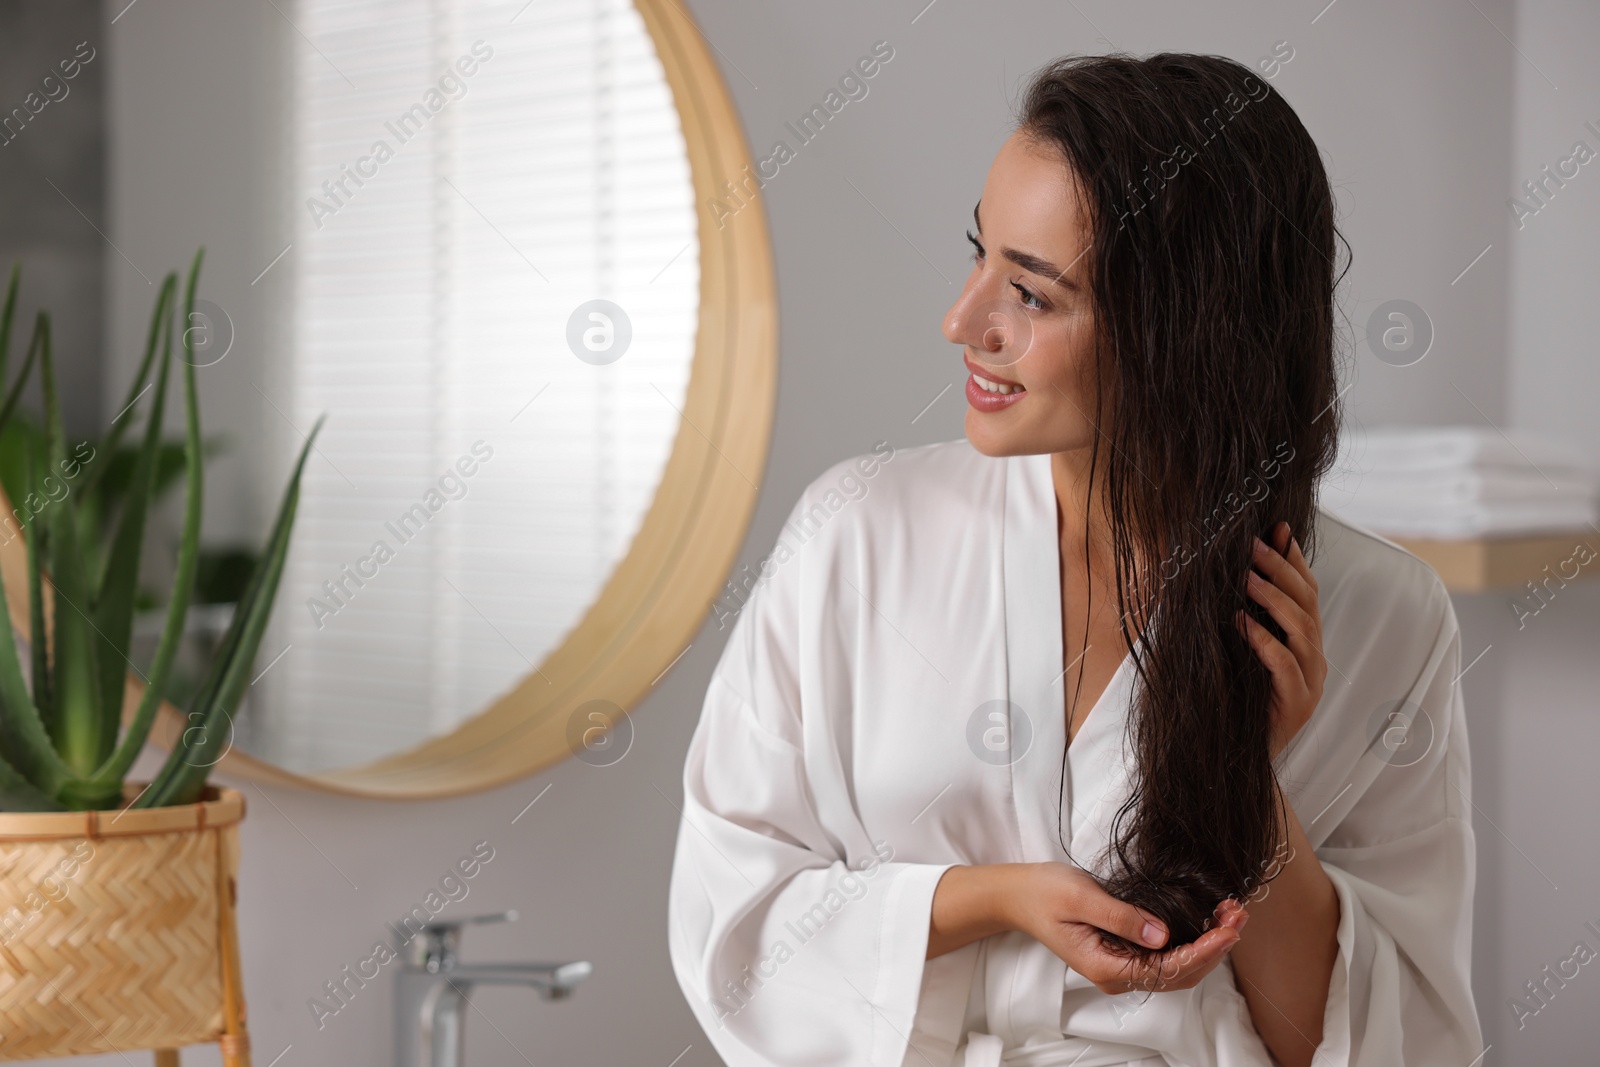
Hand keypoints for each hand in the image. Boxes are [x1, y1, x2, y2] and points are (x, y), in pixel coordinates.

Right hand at [1007, 864, 1246, 994]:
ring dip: (1207, 945)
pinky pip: (1165, 957)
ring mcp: (1121, 966)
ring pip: (1177, 967)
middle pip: (1180, 974)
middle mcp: (1117, 974)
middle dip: (1215, 948)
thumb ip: (1122, 917)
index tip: (1228, 929)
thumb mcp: (1082, 898)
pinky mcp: (1123, 952)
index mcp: (1106, 967)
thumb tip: (1162, 934)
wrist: (1018, 896)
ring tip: (1230, 917)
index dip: (1204, 950)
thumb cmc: (1044, 894)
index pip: (1168, 968)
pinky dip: (1191, 941)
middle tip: (1239, 916)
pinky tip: (1206, 923)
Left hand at [1237, 521, 1325, 759]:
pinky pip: (1284, 665)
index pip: (1308, 591)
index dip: (1294, 559)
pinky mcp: (1298, 703)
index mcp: (1306, 642)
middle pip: (1307, 603)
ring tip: (1245, 577)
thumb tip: (1228, 574)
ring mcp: (1311, 681)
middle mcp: (1315, 657)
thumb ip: (1246, 617)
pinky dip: (1263, 640)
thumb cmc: (1237, 699)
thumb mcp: (1241, 650)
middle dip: (1281, 570)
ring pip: (1302, 629)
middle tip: (1253, 544)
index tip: (1277, 528)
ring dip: (1274, 599)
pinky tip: (1241, 622)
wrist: (1238, 755)